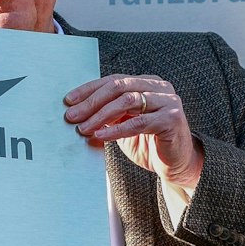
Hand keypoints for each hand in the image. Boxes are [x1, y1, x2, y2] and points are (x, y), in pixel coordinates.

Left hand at [63, 75, 201, 186]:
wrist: (175, 165)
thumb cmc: (148, 144)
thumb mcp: (122, 125)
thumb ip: (107, 116)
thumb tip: (76, 114)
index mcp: (146, 84)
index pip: (113, 80)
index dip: (89, 89)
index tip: (69, 101)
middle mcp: (159, 87)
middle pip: (119, 87)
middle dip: (92, 102)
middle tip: (72, 115)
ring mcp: (168, 101)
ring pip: (128, 101)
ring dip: (101, 115)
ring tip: (84, 128)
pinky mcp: (171, 119)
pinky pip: (138, 122)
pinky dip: (117, 129)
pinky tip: (101, 136)